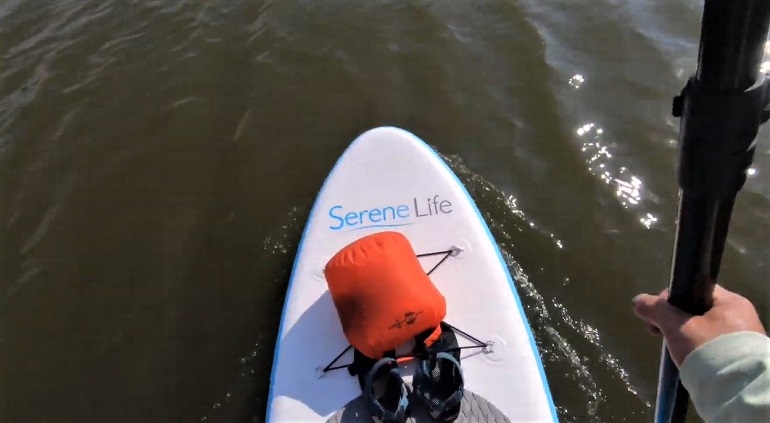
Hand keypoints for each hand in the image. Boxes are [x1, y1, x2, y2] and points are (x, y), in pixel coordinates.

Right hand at [632, 285, 766, 365]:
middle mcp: (740, 316)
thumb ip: (656, 310)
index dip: (671, 298)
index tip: (657, 315)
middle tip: (660, 333)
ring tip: (673, 348)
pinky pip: (711, 345)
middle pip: (697, 310)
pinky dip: (696, 348)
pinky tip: (687, 358)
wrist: (736, 390)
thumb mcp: (677, 327)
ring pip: (702, 329)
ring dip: (683, 335)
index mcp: (731, 302)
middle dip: (674, 320)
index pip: (694, 289)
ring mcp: (742, 338)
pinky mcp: (738, 357)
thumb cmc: (707, 349)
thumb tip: (637, 301)